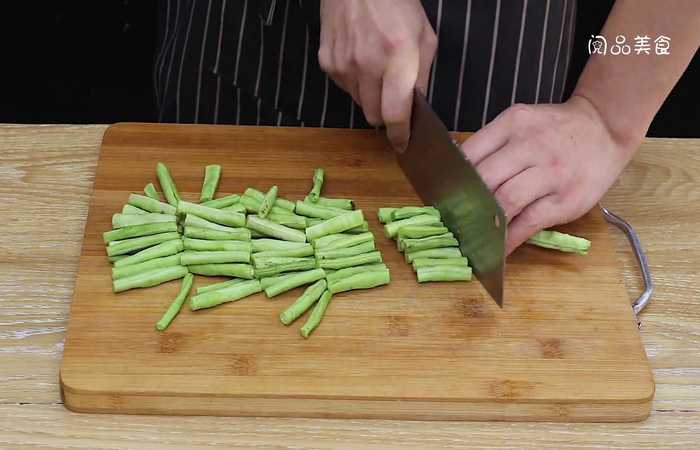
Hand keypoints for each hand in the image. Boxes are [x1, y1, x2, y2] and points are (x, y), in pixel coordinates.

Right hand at [318, 0, 436, 150]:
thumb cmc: (397, 4)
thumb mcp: (425, 37)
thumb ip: (422, 75)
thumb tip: (416, 106)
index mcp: (398, 58)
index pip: (396, 113)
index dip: (400, 135)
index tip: (402, 144)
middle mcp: (367, 65)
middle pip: (374, 116)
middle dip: (386, 116)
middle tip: (393, 101)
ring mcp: (343, 65)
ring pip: (358, 103)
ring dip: (370, 97)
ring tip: (377, 70)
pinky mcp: (327, 62)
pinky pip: (343, 87)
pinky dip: (354, 82)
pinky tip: (361, 60)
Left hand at [461, 96, 636, 254]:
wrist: (604, 128)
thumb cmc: (555, 130)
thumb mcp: (521, 122)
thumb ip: (492, 145)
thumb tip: (455, 177)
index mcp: (513, 124)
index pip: (470, 154)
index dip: (451, 179)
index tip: (441, 197)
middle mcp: (531, 145)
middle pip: (485, 180)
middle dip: (464, 204)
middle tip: (451, 220)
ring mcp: (551, 173)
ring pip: (505, 202)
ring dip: (483, 223)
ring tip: (470, 236)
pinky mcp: (565, 199)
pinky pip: (528, 223)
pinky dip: (508, 239)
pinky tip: (496, 249)